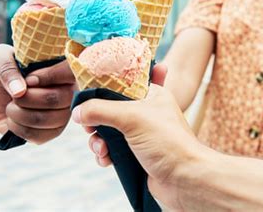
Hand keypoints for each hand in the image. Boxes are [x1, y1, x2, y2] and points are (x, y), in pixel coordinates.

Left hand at [0, 44, 75, 143]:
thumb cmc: (2, 73)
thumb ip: (8, 68)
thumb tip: (19, 91)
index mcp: (62, 69)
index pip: (70, 71)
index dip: (48, 77)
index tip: (28, 79)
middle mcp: (69, 92)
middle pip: (57, 99)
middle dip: (27, 98)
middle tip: (15, 95)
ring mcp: (63, 114)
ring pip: (47, 119)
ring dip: (19, 114)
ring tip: (11, 107)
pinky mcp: (52, 132)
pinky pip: (39, 136)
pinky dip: (18, 129)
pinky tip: (13, 121)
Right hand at [72, 64, 209, 208]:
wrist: (185, 180)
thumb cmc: (168, 142)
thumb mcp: (132, 117)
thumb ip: (101, 109)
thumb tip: (77, 111)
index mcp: (151, 94)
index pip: (121, 82)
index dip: (103, 87)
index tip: (88, 94)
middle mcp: (145, 112)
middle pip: (109, 108)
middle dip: (96, 119)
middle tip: (91, 126)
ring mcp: (140, 134)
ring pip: (107, 131)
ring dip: (98, 140)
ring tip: (102, 148)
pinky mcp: (135, 154)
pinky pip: (111, 149)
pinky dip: (105, 154)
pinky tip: (106, 159)